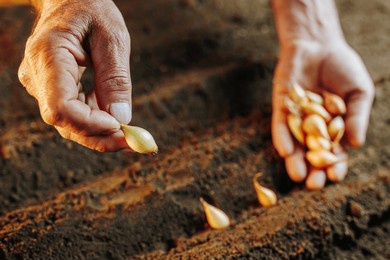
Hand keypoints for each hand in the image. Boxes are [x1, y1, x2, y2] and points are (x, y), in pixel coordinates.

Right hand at [18, 0, 131, 151]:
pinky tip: (117, 118)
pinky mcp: (52, 89)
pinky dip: (97, 121)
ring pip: (69, 124)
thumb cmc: (91, 10)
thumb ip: (115, 78)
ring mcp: (41, 85)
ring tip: (131, 133)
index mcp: (49, 55)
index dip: (90, 124)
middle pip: (65, 122)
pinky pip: (73, 114)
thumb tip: (122, 119)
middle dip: (101, 137)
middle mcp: (38, 75)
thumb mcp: (112, 37)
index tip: (121, 127)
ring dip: (101, 133)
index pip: (60, 107)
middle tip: (135, 141)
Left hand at [272, 0, 374, 188]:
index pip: (334, 151)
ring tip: (297, 175)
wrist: (319, 45)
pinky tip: (285, 151)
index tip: (335, 178)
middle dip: (312, 169)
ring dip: (295, 159)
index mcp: (333, 127)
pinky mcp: (282, 108)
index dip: (335, 165)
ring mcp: (296, 118)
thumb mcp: (359, 92)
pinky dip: (283, 137)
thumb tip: (357, 144)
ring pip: (294, 143)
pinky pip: (281, 125)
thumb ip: (357, 117)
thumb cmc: (343, 69)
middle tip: (312, 185)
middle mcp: (313, 127)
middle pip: (312, 152)